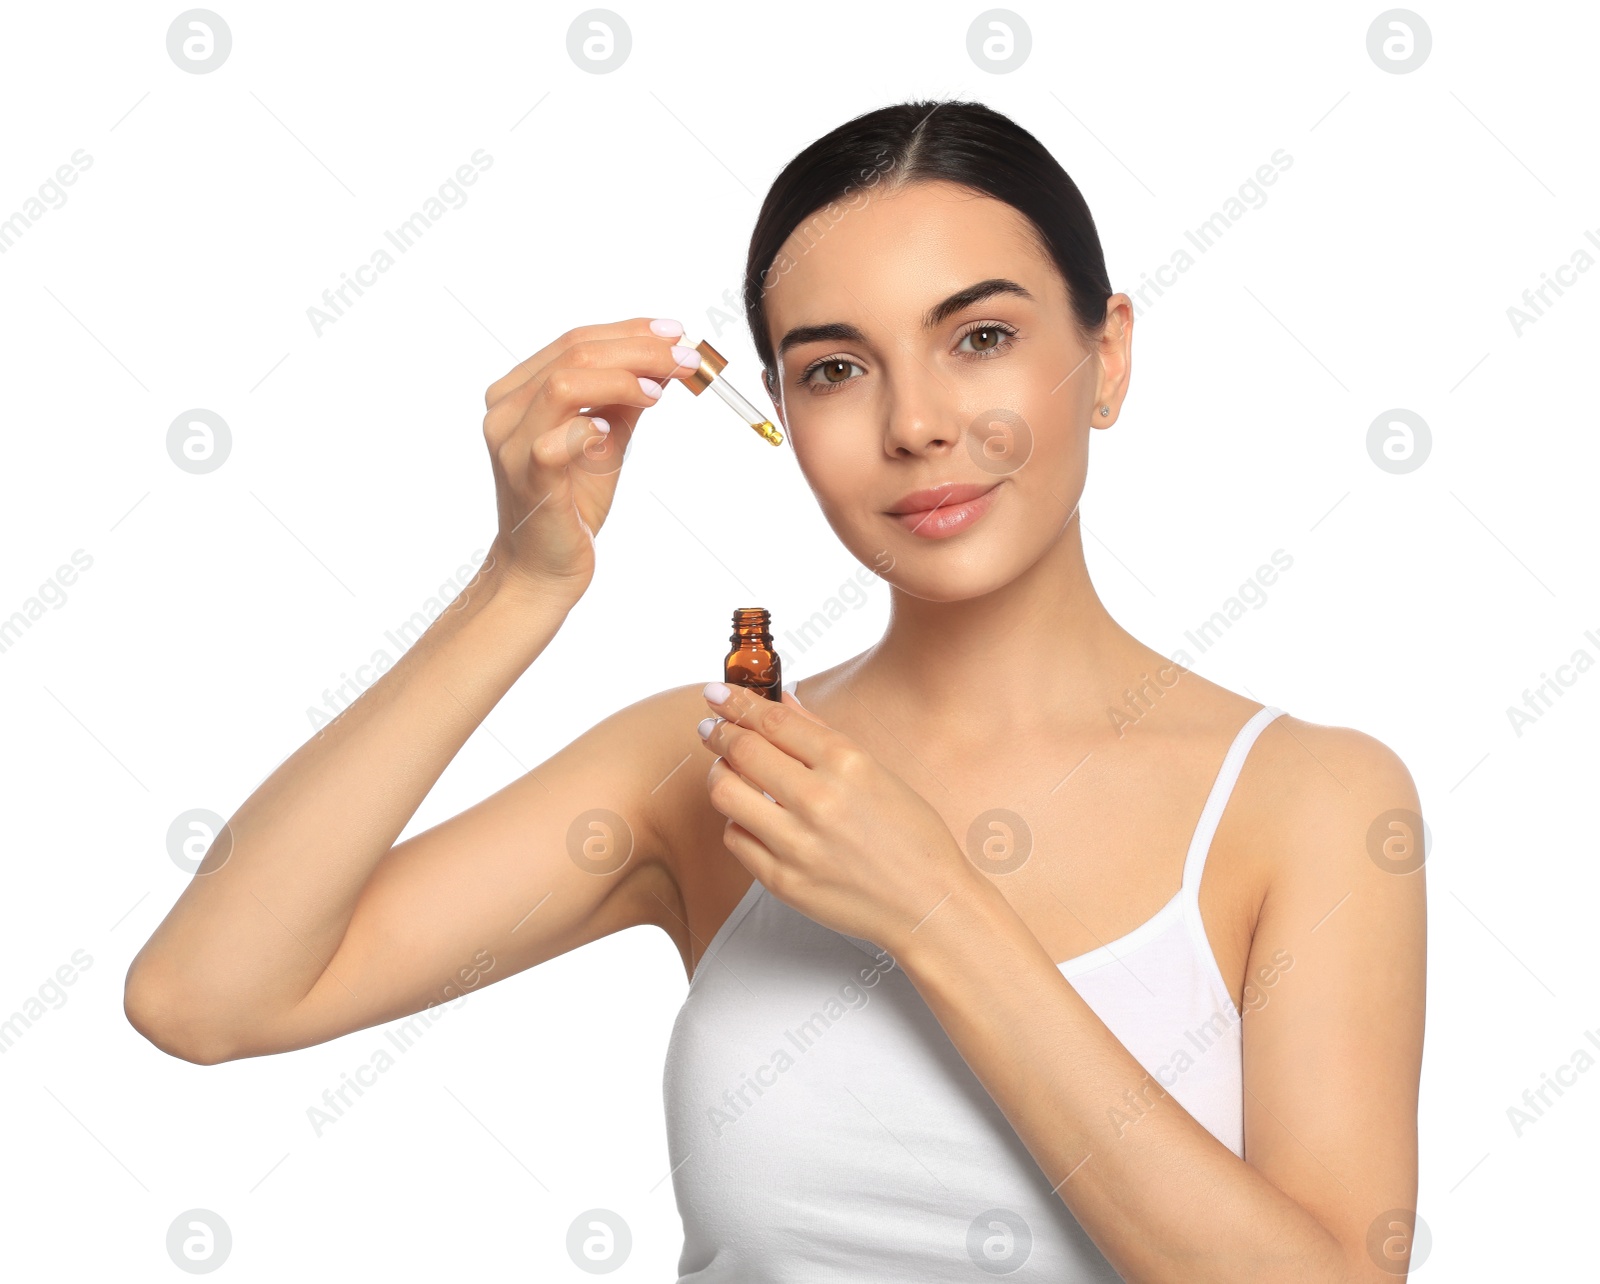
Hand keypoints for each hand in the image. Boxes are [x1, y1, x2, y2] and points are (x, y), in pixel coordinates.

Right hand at [479, 317, 701, 601]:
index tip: (676, 333)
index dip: (630, 332)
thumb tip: (663, 360)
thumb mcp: (605, 438)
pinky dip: (587, 430)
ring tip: (657, 392)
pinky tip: (611, 434)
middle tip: (685, 357)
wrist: (545, 565)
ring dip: (620, 380)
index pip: (575, 341)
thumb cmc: (572, 500)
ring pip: (563, 385)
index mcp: (518, 391)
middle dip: (639, 349)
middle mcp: (505, 410)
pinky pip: (553, 443)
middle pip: (574, 354)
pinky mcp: (527, 479)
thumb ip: (623, 398)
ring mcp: (510, 444)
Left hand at [697, 681, 982, 955]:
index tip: (717, 693)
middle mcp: (819, 800)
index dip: (736, 701)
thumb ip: (821, 735)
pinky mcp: (782, 881)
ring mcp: (797, 844)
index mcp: (847, 764)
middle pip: (741, 751)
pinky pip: (735, 838)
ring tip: (727, 771)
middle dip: (718, 733)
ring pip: (725, 793)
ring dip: (719, 775)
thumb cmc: (910, 836)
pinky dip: (738, 821)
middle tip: (712, 728)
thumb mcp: (875, 772)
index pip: (772, 720)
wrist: (927, 903)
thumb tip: (780, 699)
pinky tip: (751, 816)